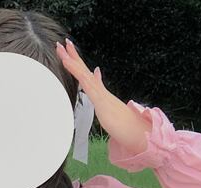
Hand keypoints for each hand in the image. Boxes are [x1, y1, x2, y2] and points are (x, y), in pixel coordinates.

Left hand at [55, 38, 151, 155]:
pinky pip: (87, 84)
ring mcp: (101, 94)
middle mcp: (100, 90)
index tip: (69, 53)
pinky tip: (71, 66)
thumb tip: (100, 92)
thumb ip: (104, 103)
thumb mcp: (109, 113)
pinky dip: (78, 73)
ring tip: (63, 48)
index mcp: (100, 94)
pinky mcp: (101, 99)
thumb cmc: (124, 126)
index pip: (87, 76)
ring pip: (84, 74)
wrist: (137, 132)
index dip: (78, 65)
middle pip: (84, 70)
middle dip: (73, 56)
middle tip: (63, 43)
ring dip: (73, 61)